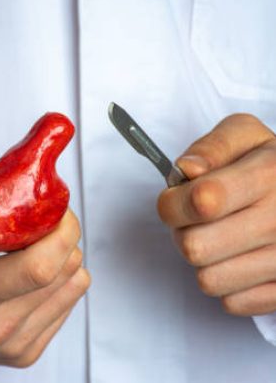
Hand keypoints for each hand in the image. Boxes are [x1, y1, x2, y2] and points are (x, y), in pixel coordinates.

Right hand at [0, 181, 89, 366]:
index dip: (61, 231)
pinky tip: (31, 267)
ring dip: (64, 255)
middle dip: (64, 234)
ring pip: (74, 285)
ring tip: (35, 241)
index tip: (54, 205)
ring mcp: (15, 345)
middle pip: (65, 271)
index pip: (39, 267)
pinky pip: (68, 302)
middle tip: (41, 216)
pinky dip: (61, 278)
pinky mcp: (26, 352)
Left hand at [158, 114, 275, 315]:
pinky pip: (232, 302)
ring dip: (204, 260)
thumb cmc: (267, 164)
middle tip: (197, 220)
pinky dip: (227, 283)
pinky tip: (239, 257)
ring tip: (220, 237)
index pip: (202, 201)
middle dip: (183, 232)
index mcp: (270, 173)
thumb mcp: (244, 137)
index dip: (173, 203)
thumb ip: (212, 147)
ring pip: (209, 280)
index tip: (175, 198)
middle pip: (195, 246)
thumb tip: (186, 170)